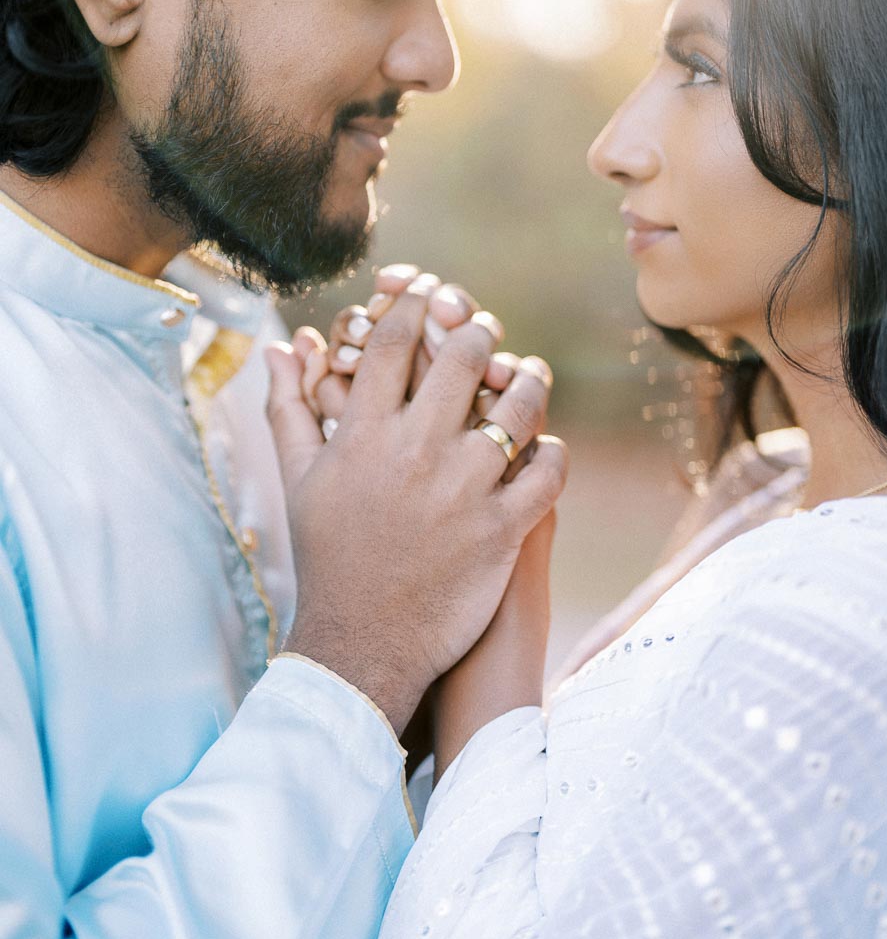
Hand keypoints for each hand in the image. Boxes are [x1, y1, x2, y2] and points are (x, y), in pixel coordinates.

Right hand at [266, 287, 567, 732]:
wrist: (360, 644)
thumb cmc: (326, 556)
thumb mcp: (299, 479)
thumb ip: (290, 406)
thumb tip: (281, 346)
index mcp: (362, 435)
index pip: (393, 342)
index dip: (416, 306)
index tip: (431, 294)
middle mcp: (414, 453)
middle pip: (460, 358)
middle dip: (477, 331)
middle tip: (484, 330)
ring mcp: (462, 491)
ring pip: (516, 408)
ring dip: (529, 381)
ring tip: (529, 374)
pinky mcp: (501, 532)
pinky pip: (547, 473)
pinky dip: (554, 452)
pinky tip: (547, 446)